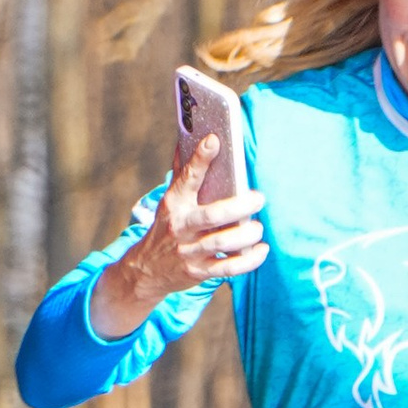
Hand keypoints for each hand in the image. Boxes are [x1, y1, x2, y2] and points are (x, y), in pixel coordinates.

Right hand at [87, 138, 265, 338]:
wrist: (147, 270)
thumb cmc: (167, 227)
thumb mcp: (170, 201)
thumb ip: (182, 172)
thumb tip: (189, 135)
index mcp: (174, 203)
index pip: (187, 177)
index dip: (200, 159)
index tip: (214, 140)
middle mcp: (180, 226)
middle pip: (211, 215)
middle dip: (238, 207)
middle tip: (258, 198)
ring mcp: (189, 251)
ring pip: (221, 243)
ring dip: (245, 235)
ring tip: (258, 227)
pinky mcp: (198, 272)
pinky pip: (227, 268)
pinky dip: (248, 260)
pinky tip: (260, 250)